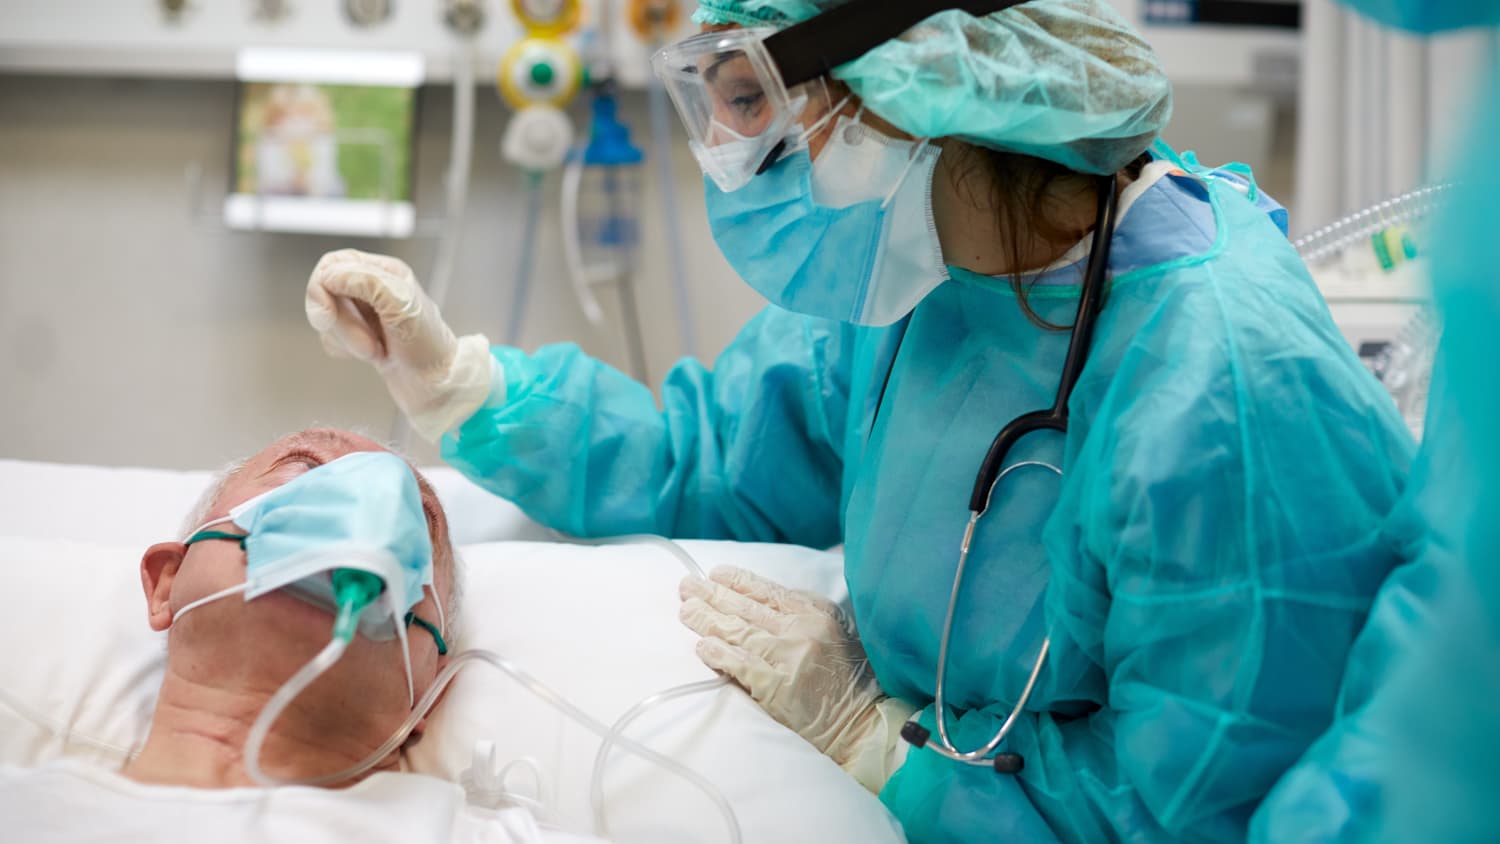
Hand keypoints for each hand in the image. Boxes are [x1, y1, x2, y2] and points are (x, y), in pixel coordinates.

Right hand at [305, 249, 494, 441]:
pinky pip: (331, 337)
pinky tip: (372, 356)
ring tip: (376, 351)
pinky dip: (345, 349)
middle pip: (326, 292)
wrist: (437, 387)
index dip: (322, 288)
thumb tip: (329, 276)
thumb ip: (365, 281)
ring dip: (348, 339)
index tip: (326, 315)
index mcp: (385, 272)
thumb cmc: (429, 347)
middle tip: (368, 343)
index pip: (333, 264)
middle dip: (342, 323)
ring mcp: (365, 313)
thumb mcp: (402, 305)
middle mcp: (373, 288)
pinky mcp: (359, 335)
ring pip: (328, 317)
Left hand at [679, 566, 913, 791]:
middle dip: (712, 595)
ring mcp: (788, 657)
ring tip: (685, 611)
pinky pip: (739, 665)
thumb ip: (804, 612)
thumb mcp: (837, 630)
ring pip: (737, 632)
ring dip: (707, 620)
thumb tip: (761, 598)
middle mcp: (801, 629)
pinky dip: (718, 654)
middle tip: (686, 586)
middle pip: (746, 608)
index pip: (768, 590)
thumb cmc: (851, 678)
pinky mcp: (777, 687)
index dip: (738, 580)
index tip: (714, 573)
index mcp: (816, 612)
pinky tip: (702, 647)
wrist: (865, 723)